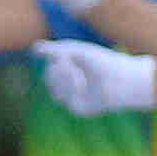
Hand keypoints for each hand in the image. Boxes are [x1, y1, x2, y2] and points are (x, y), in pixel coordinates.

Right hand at [36, 40, 153, 115]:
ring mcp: (75, 98)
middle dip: (57, 69)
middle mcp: (72, 86)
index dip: (55, 59)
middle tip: (69, 63)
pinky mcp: (79, 108)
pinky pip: (63, 98)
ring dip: (62, 77)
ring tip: (77, 71)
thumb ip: (55, 50)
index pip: (51, 67)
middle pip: (49, 78)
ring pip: (53, 89)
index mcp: (72, 72)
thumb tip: (34, 47)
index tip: (66, 55)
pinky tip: (82, 82)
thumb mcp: (77, 51)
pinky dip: (70, 86)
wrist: (122, 78)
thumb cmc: (104, 62)